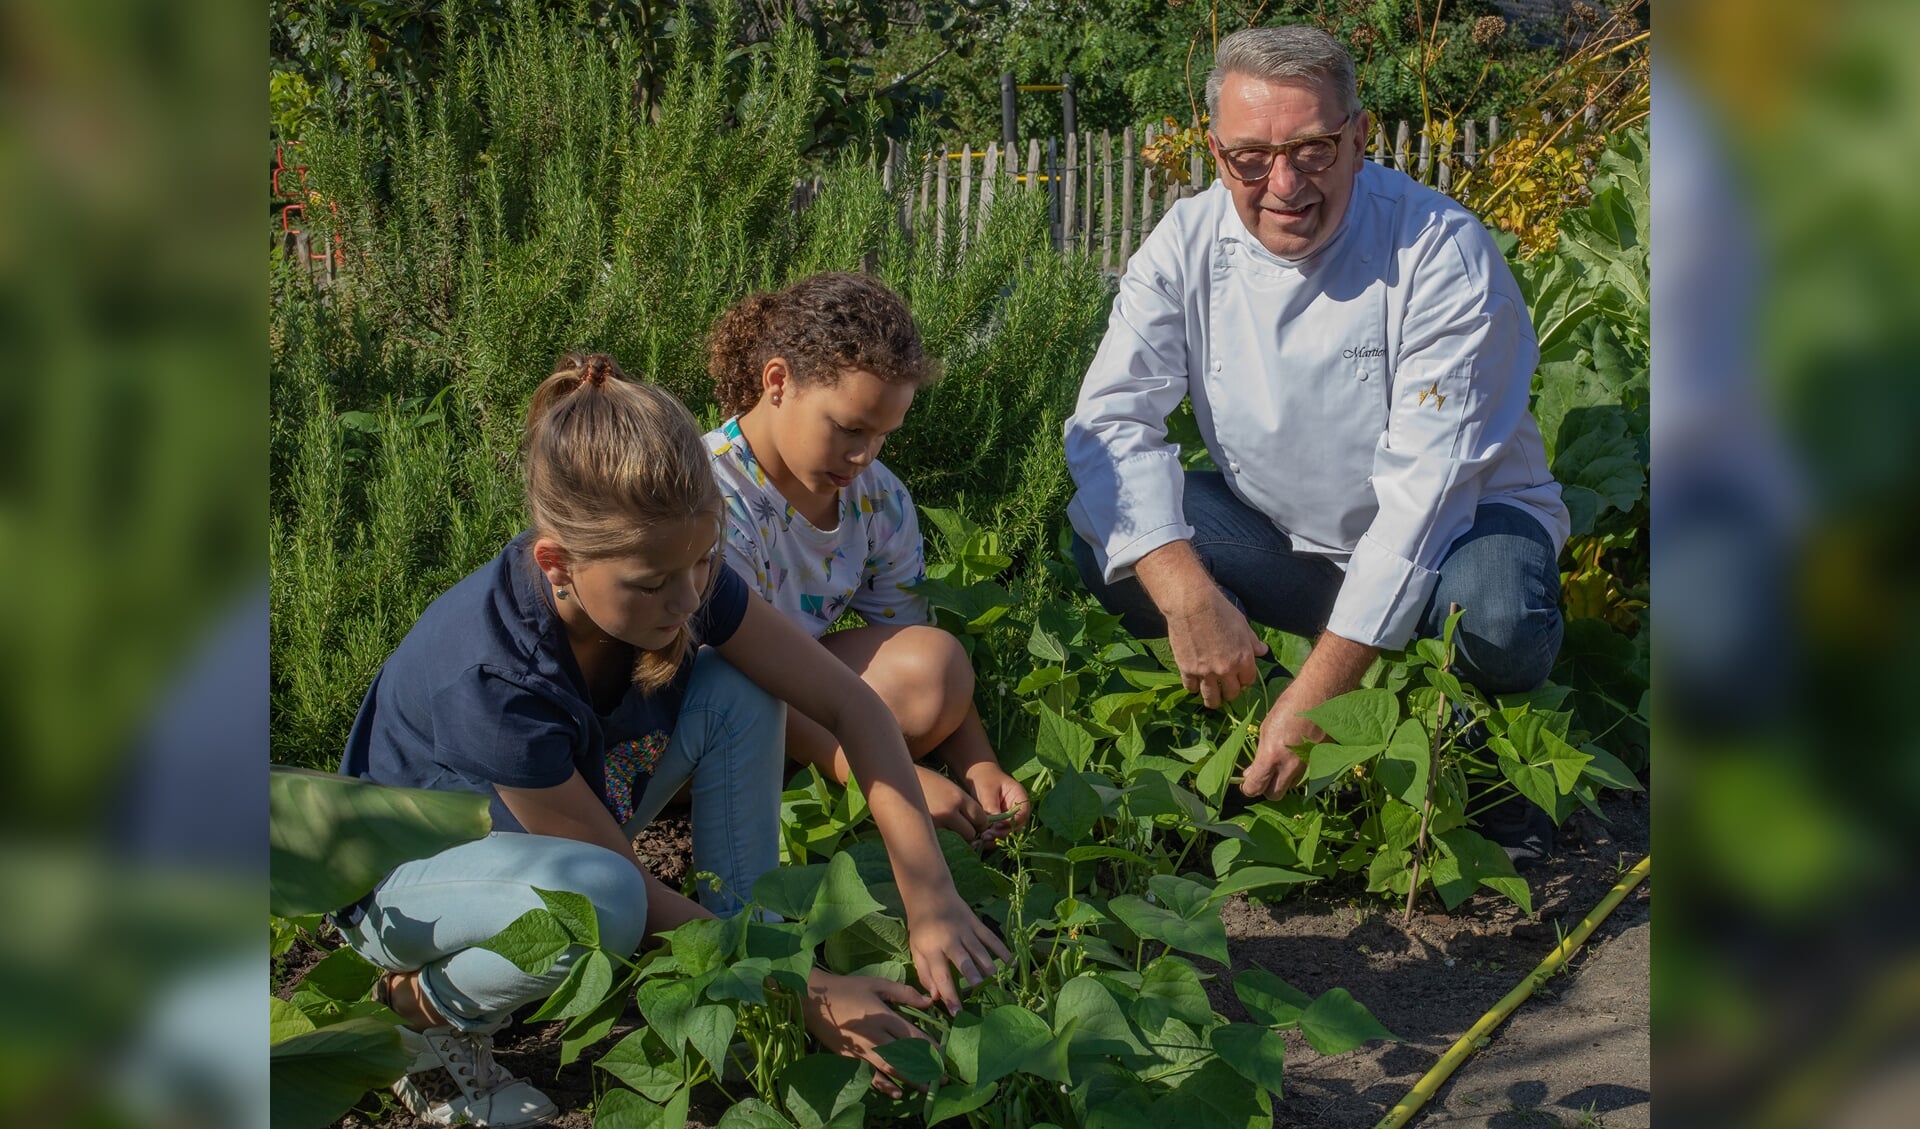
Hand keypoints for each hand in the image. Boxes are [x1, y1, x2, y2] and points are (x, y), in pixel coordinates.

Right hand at [803, 969, 937, 1098]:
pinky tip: (897, 1093)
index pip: (914, 1036)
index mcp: (884, 1016)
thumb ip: (904, 992)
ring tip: (927, 1089)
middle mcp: (875, 1037)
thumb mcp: (877, 984)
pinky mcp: (850, 1059)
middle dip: (926, 1069)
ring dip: (911, 1080)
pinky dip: (884, 1086)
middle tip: (943, 1080)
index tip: (945, 1057)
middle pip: (907, 1057)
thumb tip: (928, 1002)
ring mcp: (862, 1050)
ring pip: (891, 1070)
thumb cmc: (847, 988)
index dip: (931, 1048)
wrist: (813, 1000)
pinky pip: (870, 1076)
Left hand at [904, 887, 1010, 1014]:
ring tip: (996, 981)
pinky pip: (991, 938)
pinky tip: (1012, 964)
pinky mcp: (976, 924)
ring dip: (988, 966)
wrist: (930, 895)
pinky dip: (1003, 950)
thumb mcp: (916, 950)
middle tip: (979, 990)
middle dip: (972, 976)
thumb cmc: (922, 928)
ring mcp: (965, 931)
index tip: (957, 1013)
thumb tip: (936, 997)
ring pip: (980, 950)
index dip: (949, 995)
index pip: (941, 975)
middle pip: (963, 960)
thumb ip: (925, 974)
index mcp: (932, 949)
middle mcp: (950, 940)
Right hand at [915, 764, 994, 843]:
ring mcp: (935, 824)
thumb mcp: (948, 787)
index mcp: (958, 797)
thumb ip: (962, 804)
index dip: (979, 824)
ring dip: (953, 839)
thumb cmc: (924, 784)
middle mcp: (949, 811)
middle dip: (967, 833)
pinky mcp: (922, 833)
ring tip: (943, 829)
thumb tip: (980, 825)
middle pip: (970, 833)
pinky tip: (932, 832)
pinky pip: (940, 844)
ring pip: (955, 841)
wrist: (896, 781)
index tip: (975, 824)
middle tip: (958, 829)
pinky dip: (939, 841)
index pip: (981, 819)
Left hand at [961, 762, 1029, 844]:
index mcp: (1020, 798)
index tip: (996, 827)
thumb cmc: (985, 779)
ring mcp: (1009, 819)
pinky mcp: (1000, 825)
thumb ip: (991, 805)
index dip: (1011, 823)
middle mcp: (1018, 811)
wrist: (979, 777)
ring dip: (994, 841)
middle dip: (1001, 835)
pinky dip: (988, 840)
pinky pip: (997, 835)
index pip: (1022, 815)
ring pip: (1007, 835)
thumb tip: (993, 824)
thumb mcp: (987, 789)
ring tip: (979, 843)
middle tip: (985, 837)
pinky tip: (977, 843)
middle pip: (1016, 828)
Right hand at [1165, 584, 1267, 708]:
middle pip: (1231, 693)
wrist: (1192, 605)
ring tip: (1212, 701)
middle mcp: (1226, 670)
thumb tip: (1263, 650)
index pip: (1248, 681)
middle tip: (1226, 691)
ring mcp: (1206, 672)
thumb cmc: (1220, 611)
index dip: (1244, 681)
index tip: (1239, 680)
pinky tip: (1194, 685)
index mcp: (1243, 659)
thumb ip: (1252, 641)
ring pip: (1211, 698)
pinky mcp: (1188, 669)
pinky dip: (1193, 688)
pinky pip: (1191, 687)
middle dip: (1230, 693)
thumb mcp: (1242, 625)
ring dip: (1213, 701)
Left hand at [1240, 694, 1318, 800]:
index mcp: (1272, 757)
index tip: (1247, 781)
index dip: (1249, 787)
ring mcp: (1309, 766)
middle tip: (1265, 774)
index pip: (1255, 788)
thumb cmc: (1289, 705)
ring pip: (1292, 785)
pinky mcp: (1324, 761)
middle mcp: (1291, 767)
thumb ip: (1260, 754)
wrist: (1321, 693)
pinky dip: (1301, 767)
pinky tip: (1301, 750)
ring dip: (1285, 778)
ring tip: (1284, 758)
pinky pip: (1308, 773)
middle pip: (1275, 794)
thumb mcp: (1267, 728)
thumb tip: (1251, 772)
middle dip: (1267, 788)